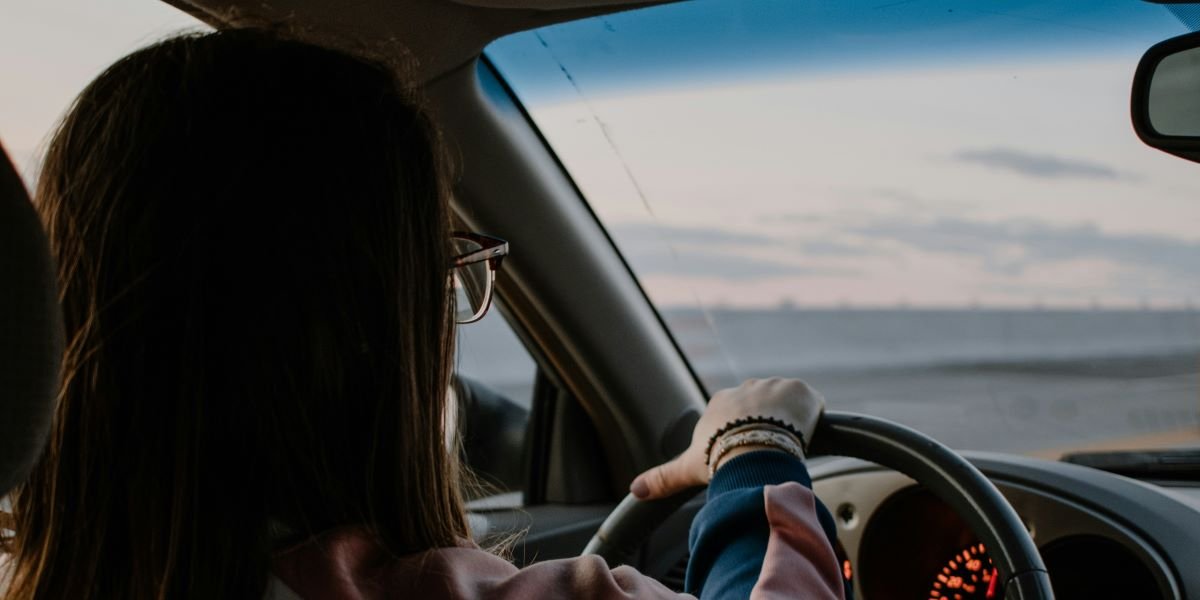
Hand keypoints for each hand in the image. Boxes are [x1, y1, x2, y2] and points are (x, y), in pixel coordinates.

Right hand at [629, 377, 824, 499]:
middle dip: (766, 427)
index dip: (742, 435)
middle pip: (762, 407)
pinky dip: (812, 417)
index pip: (735, 416)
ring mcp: (774, 386)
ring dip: (789, 422)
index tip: (744, 452)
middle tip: (767, 452)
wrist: (754, 450)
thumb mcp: (687, 469)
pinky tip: (807, 435)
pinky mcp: (800, 390)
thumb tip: (634, 489)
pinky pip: (810, 402)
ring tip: (787, 446)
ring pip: (786, 404)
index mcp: (720, 403)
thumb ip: (662, 478)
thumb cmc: (719, 458)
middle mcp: (746, 388)